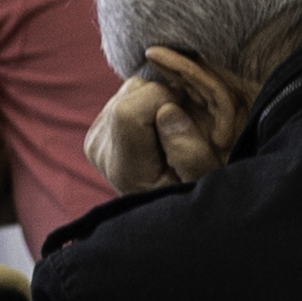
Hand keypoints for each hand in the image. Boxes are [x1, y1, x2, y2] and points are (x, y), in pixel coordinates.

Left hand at [82, 46, 249, 200]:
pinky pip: (129, 93)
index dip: (165, 103)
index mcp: (124, 168)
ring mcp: (96, 137)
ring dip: (159, 100)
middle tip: (184, 127)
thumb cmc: (194, 195)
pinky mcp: (100, 127)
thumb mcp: (204, 181)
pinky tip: (160, 128)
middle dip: (165, 99)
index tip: (188, 119)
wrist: (169, 212)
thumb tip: (169, 110)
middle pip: (131, 94)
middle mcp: (101, 150)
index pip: (128, 112)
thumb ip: (190, 152)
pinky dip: (150, 102)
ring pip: (131, 88)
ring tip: (172, 130)